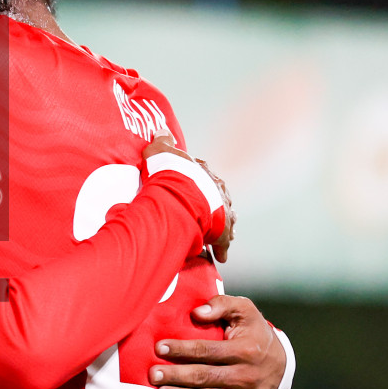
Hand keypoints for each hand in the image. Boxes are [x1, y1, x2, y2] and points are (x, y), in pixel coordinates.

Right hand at [142, 135, 235, 260]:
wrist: (182, 194)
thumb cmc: (172, 173)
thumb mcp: (161, 152)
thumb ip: (162, 143)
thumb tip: (162, 132)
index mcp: (205, 173)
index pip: (206, 177)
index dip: (199, 183)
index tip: (195, 189)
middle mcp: (218, 191)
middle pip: (219, 199)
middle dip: (214, 206)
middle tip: (206, 215)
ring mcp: (223, 211)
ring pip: (226, 219)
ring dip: (220, 227)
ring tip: (213, 236)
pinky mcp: (224, 230)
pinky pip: (224, 242)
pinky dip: (222, 248)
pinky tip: (219, 256)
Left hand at [149, 294, 284, 388]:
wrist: (283, 364)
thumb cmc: (254, 333)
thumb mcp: (244, 310)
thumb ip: (221, 305)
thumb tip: (197, 313)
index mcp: (245, 350)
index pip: (207, 350)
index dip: (182, 349)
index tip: (159, 348)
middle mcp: (248, 376)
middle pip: (205, 376)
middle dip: (177, 376)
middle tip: (154, 375)